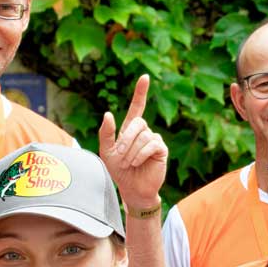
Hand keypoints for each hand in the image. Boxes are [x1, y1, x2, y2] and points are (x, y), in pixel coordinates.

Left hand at [98, 75, 167, 212]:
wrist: (132, 189)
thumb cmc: (119, 171)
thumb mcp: (106, 152)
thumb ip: (106, 133)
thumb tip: (108, 113)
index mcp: (130, 129)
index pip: (137, 107)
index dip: (141, 92)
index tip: (145, 77)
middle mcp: (144, 132)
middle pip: (137, 123)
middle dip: (125, 140)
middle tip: (120, 156)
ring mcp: (154, 140)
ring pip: (143, 136)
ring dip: (131, 152)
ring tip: (129, 164)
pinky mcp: (161, 150)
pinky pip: (151, 144)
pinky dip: (141, 154)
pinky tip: (138, 163)